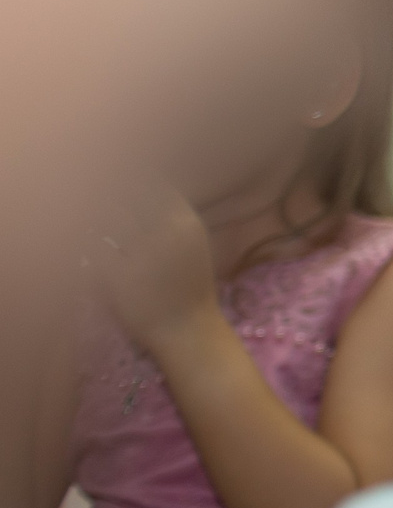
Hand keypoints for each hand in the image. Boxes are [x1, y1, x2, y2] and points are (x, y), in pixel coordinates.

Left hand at [93, 180, 220, 364]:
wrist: (189, 329)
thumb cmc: (190, 285)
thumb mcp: (193, 243)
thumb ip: (172, 215)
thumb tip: (147, 186)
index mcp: (186, 223)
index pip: (153, 185)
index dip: (133, 178)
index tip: (119, 179)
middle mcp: (164, 233)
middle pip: (126, 196)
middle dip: (109, 192)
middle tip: (97, 194)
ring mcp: (141, 255)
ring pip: (106, 219)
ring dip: (94, 213)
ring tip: (88, 215)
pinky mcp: (118, 277)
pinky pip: (92, 248)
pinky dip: (85, 241)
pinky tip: (85, 243)